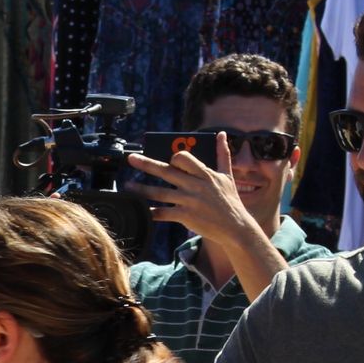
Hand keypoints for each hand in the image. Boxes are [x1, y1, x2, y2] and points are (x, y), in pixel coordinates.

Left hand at [125, 136, 265, 247]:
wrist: (236, 228)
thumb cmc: (231, 201)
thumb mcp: (227, 176)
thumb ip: (222, 154)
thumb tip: (221, 134)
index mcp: (204, 174)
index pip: (183, 158)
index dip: (173, 158)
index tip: (168, 160)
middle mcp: (195, 186)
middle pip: (166, 171)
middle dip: (146, 164)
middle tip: (130, 159)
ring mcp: (189, 201)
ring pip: (159, 193)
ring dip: (141, 189)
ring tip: (127, 186)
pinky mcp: (185, 216)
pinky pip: (163, 213)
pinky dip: (151, 212)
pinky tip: (141, 211)